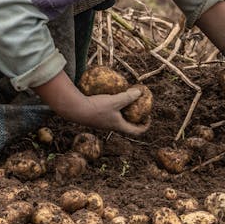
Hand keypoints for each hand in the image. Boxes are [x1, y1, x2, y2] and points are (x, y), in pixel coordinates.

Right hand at [33, 73, 150, 135]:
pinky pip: (109, 113)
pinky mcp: (96, 117)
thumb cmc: (96, 108)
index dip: (145, 125)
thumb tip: (140, 92)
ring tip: (126, 99)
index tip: (148, 116)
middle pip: (128, 125)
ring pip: (118, 119)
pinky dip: (114, 107)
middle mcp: (112, 126)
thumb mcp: (115, 101)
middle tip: (138, 106)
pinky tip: (111, 96)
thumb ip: (128, 97)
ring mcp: (103, 122)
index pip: (136, 131)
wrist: (76, 110)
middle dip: (135, 116)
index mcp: (119, 126)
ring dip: (124, 111)